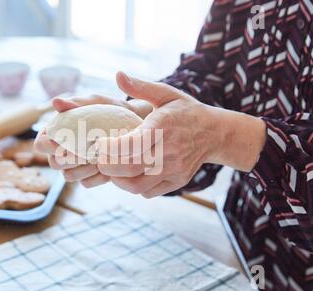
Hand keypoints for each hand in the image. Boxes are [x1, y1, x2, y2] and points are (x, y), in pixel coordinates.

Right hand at [34, 94, 152, 187]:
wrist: (137, 125)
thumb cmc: (113, 109)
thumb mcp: (98, 102)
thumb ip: (77, 103)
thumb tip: (54, 102)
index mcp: (59, 131)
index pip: (40, 144)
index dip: (46, 146)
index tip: (62, 142)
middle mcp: (64, 150)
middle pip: (53, 163)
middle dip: (69, 158)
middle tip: (88, 151)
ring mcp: (77, 166)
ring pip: (68, 176)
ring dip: (84, 168)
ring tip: (101, 156)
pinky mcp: (91, 177)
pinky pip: (86, 183)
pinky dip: (97, 176)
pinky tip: (110, 164)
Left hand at [95, 72, 265, 197]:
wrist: (214, 133)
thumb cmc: (184, 111)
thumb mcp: (166, 93)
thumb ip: (140, 87)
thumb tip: (117, 75)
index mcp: (163, 127)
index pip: (132, 144)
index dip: (110, 148)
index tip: (98, 143)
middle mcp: (169, 152)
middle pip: (129, 168)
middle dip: (107, 166)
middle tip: (98, 157)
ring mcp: (173, 170)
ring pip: (136, 185)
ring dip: (117, 179)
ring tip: (110, 168)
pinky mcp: (176, 182)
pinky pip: (147, 192)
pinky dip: (133, 186)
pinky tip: (128, 174)